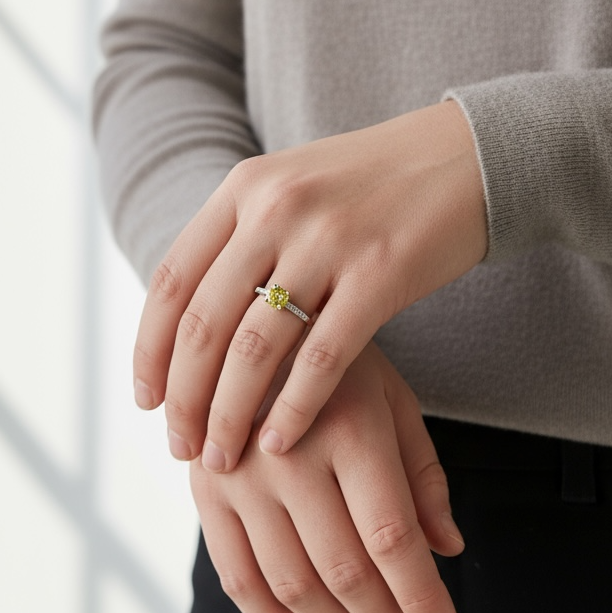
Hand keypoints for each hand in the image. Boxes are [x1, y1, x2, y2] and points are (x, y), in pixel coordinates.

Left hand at [134, 100, 487, 472]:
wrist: (465, 154)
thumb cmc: (372, 185)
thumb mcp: (292, 189)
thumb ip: (241, 240)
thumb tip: (191, 321)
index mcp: (244, 188)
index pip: (172, 283)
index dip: (150, 351)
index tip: (146, 401)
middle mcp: (276, 208)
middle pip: (204, 324)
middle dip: (184, 398)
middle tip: (180, 446)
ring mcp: (328, 240)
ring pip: (254, 348)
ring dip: (229, 414)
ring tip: (222, 458)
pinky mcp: (381, 274)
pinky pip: (322, 358)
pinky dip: (293, 409)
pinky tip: (279, 443)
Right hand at [189, 341, 465, 612]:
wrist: (254, 327)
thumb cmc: (339, 368)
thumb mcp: (395, 403)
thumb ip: (422, 476)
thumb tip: (447, 550)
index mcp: (349, 428)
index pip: (391, 538)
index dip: (422, 598)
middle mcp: (289, 454)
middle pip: (344, 571)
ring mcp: (240, 476)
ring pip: (292, 585)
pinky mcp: (205, 493)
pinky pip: (237, 580)